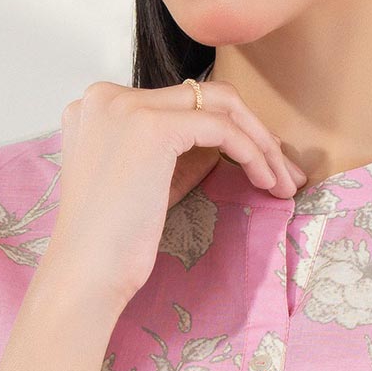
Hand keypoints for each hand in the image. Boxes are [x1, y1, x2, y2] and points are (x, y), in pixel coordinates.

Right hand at [47, 76, 300, 306]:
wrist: (86, 275)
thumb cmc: (113, 242)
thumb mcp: (150, 182)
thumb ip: (180, 151)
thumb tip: (232, 137)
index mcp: (99, 105)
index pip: (181, 101)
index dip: (227, 129)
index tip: (259, 162)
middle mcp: (108, 95)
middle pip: (204, 95)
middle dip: (254, 131)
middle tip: (284, 172)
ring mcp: (128, 106)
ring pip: (221, 104)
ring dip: (261, 142)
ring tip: (285, 182)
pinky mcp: (153, 127)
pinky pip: (223, 128)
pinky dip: (252, 152)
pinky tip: (266, 182)